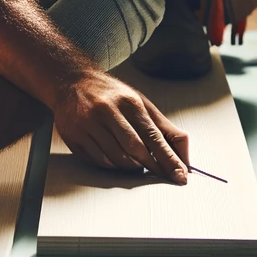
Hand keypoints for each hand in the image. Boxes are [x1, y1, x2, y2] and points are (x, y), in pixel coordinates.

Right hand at [53, 70, 189, 182]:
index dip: (168, 159)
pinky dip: (112, 165)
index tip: (180, 174)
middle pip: (135, 149)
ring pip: (116, 158)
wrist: (72, 81)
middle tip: (160, 173)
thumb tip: (184, 153)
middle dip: (151, 165)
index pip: (153, 136)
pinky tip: (117, 159)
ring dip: (130, 167)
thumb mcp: (141, 104)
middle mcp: (107, 111)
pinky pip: (98, 160)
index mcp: (128, 102)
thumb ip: (164, 128)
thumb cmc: (110, 95)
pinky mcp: (74, 135)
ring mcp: (87, 124)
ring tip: (136, 163)